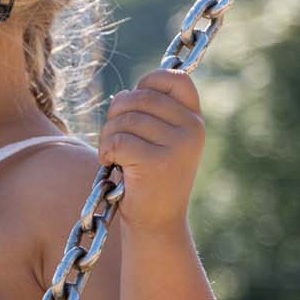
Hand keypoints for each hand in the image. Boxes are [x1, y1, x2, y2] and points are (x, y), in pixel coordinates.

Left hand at [98, 68, 203, 231]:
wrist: (157, 221)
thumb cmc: (149, 177)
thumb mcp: (158, 140)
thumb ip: (149, 114)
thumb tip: (123, 94)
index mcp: (194, 119)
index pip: (174, 78)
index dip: (147, 82)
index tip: (132, 104)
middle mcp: (192, 128)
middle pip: (138, 96)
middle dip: (115, 114)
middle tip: (113, 138)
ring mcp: (178, 145)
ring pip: (124, 119)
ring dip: (107, 136)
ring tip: (112, 155)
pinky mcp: (158, 162)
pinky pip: (117, 140)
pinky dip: (105, 151)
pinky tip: (111, 165)